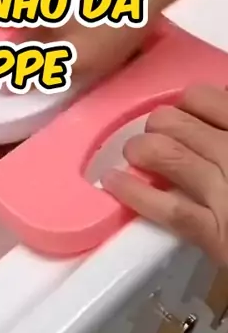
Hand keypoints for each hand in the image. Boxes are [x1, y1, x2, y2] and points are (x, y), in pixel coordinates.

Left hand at [103, 85, 227, 263]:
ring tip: (136, 154)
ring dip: (142, 150)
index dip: (186, 104)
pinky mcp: (218, 234)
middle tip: (157, 135)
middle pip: (178, 123)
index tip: (184, 112)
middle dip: (159, 126)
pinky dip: (134, 193)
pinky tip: (115, 182)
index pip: (206, 98)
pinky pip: (167, 208)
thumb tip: (212, 114)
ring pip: (167, 154)